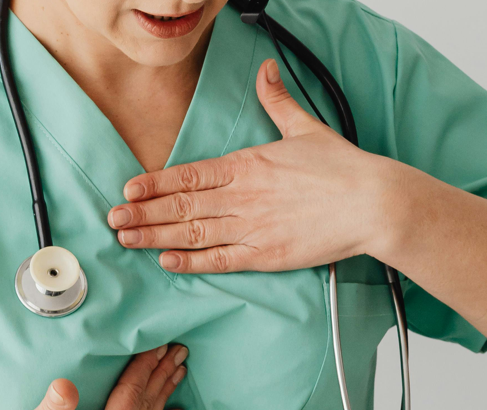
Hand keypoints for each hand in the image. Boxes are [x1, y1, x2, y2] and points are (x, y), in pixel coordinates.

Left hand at [107, 59, 405, 273]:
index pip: (188, 175)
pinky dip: (191, 261)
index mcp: (247, 164)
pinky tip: (166, 261)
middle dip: (143, 212)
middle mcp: (242, 196)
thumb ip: (277, 100)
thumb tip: (267, 70)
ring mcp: (252, 228)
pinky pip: (220, 260)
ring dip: (155, 236)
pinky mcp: (267, 256)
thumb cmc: (343, 168)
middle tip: (113, 218)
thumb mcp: (305, 127)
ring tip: (127, 238)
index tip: (129, 187)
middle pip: (181, 206)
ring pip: (193, 233)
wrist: (374, 203)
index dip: (155, 183)